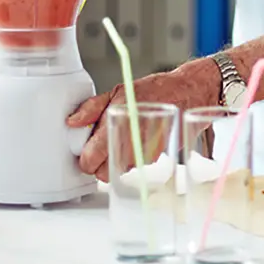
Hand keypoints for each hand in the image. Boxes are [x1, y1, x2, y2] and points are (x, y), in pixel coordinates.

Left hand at [66, 58, 219, 182]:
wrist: (189, 93)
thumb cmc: (158, 89)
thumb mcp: (119, 90)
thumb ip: (93, 107)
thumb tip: (74, 120)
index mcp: (116, 126)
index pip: (89, 160)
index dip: (85, 157)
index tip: (87, 148)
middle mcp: (130, 144)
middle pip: (101, 174)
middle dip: (99, 163)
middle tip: (101, 147)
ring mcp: (144, 154)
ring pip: (118, 172)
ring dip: (115, 162)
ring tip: (120, 140)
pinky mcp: (155, 157)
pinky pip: (135, 166)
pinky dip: (131, 158)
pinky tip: (135, 141)